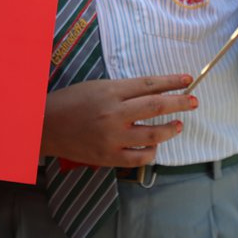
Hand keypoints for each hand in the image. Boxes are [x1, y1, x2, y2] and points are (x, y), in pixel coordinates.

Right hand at [41, 74, 196, 167]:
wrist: (45, 126)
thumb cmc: (71, 102)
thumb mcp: (97, 87)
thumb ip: (124, 91)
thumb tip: (154, 93)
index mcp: (111, 91)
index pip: (149, 84)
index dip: (171, 82)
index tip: (187, 80)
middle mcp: (114, 113)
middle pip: (157, 107)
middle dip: (179, 103)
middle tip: (193, 101)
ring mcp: (112, 137)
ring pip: (153, 135)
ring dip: (171, 129)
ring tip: (178, 125)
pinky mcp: (108, 157)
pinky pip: (139, 157)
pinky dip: (152, 152)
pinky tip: (155, 147)